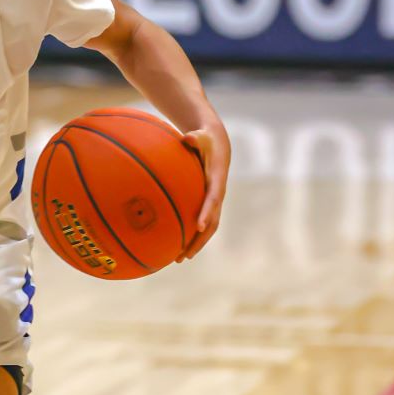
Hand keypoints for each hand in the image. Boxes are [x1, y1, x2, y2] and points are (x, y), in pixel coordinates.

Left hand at [176, 123, 230, 261]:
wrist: (217, 145)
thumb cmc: (205, 140)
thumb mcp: (201, 136)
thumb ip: (194, 139)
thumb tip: (187, 138)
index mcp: (216, 181)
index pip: (213, 199)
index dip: (207, 212)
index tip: (199, 226)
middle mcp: (217, 195)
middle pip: (212, 223)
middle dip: (199, 240)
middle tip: (185, 254)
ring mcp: (214, 202)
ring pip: (208, 228)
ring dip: (195, 244)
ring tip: (179, 258)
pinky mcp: (207, 204)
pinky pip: (201, 223)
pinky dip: (191, 236)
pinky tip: (176, 245)